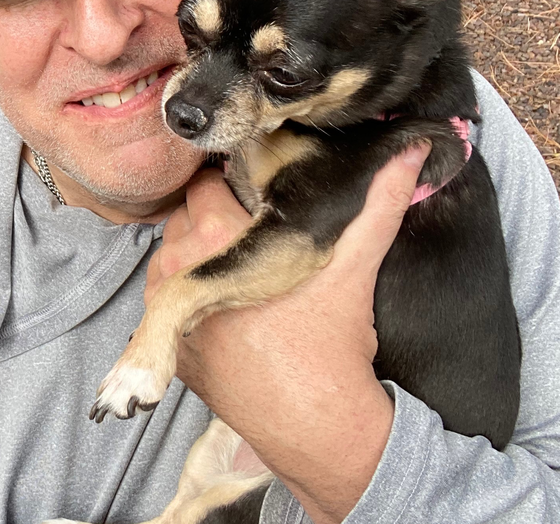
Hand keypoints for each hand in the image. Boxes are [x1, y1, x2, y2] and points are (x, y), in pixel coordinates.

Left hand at [149, 144, 430, 523]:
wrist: (315, 423)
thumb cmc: (330, 344)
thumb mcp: (353, 266)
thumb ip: (379, 202)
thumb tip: (409, 150)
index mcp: (215, 236)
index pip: (205, 184)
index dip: (232, 187)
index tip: (254, 201)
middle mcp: (178, 266)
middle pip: (185, 218)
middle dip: (213, 221)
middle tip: (250, 240)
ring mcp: (164, 306)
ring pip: (170, 255)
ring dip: (196, 257)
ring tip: (238, 273)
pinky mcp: (166, 340)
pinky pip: (163, 298)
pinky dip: (186, 296)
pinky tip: (223, 305)